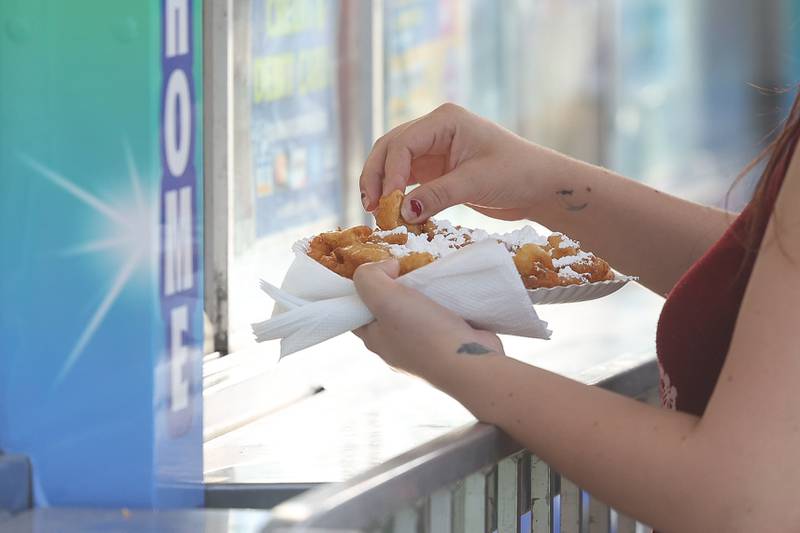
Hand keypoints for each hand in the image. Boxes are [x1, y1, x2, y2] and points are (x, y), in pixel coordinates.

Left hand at [352, 260, 503, 377]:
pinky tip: (448, 291)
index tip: (378, 269)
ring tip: (428, 276)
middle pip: (387, 308)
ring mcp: (424, 348)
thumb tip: (387, 267)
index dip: (360, 288)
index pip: (356, 312)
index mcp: (375, 340)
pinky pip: (440, 317)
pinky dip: (443, 302)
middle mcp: (396, 347)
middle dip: (395, 286)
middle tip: (405, 268)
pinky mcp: (449, 344)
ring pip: (416, 312)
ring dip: (421, 293)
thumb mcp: (384, 297)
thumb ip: (370, 277)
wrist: (472, 362)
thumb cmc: (424, 333)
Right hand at [359, 103, 551, 222]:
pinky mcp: (437, 171)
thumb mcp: (475, 183)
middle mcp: (435, 130)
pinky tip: (393, 213)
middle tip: (370, 207)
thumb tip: (401, 212)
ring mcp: (434, 150)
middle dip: (377, 177)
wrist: (541, 187)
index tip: (389, 201)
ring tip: (375, 212)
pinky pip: (408, 180)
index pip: (403, 142)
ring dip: (383, 186)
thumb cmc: (517, 174)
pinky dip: (398, 195)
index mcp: (445, 120)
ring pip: (395, 165)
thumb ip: (436, 195)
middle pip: (390, 149)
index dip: (390, 172)